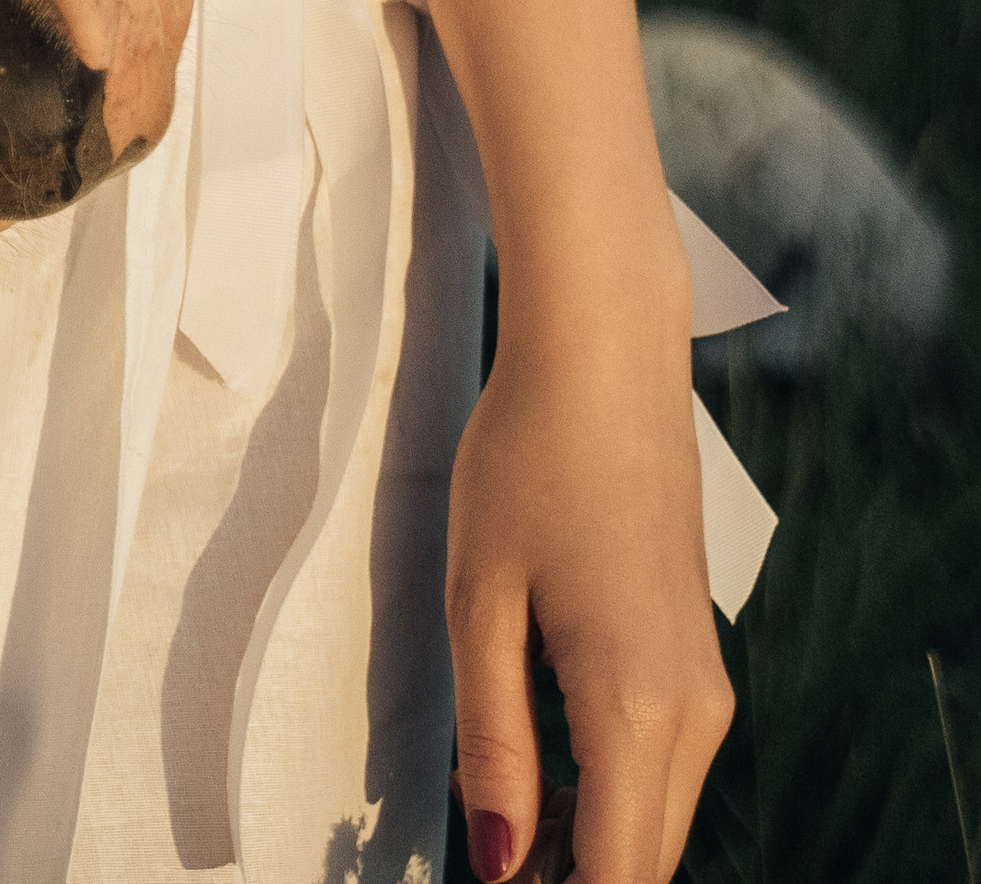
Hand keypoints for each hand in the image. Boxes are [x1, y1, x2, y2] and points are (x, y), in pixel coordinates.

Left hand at [444, 293, 731, 880]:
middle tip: (481, 838)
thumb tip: (500, 862)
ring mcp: (706, 686)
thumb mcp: (480, 600)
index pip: (615, 876)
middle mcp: (694, 712)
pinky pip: (661, 767)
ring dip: (584, 837)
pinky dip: (606, 790)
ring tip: (493, 793)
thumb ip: (493, 742)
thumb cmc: (527, 457)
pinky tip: (535, 754)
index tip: (493, 874)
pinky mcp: (698, 661)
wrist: (606, 355)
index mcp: (636, 705)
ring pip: (655, 821)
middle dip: (565, 873)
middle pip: (642, 863)